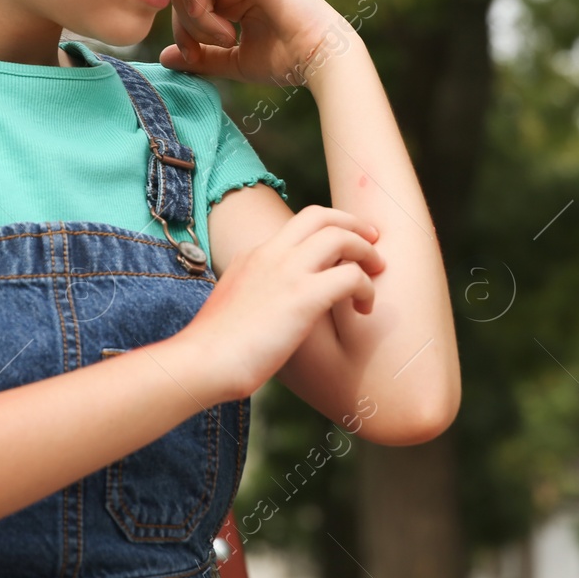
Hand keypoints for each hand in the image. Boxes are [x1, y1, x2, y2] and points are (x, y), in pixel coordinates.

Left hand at [157, 0, 355, 83]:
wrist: (318, 57)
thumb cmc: (284, 61)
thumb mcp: (233, 61)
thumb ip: (201, 57)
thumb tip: (165, 58)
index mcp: (233, 2)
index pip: (188, 5)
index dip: (181, 30)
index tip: (192, 57)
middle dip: (182, 24)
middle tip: (198, 50)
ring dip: (194, 13)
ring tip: (221, 37)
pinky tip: (213, 19)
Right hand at [175, 205, 385, 402]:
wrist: (202, 362)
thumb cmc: (214, 349)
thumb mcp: (232, 306)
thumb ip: (254, 295)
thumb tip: (270, 309)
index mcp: (254, 255)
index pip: (298, 225)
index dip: (328, 230)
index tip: (345, 246)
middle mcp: (270, 254)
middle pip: (321, 215)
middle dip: (353, 224)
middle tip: (372, 241)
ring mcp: (286, 272)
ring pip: (340, 237)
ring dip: (365, 252)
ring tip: (377, 273)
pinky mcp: (302, 297)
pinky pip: (349, 276)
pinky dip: (365, 288)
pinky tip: (364, 309)